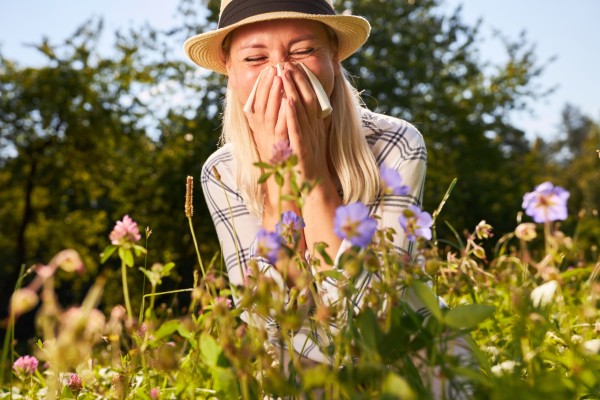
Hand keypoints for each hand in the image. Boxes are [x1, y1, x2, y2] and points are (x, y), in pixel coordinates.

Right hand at [244, 65, 287, 163]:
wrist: (285, 177)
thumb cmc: (280, 154)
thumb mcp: (273, 133)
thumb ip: (272, 117)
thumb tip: (277, 100)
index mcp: (261, 126)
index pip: (259, 101)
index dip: (263, 85)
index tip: (269, 69)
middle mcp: (263, 131)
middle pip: (263, 104)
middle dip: (268, 85)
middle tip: (273, 68)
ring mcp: (271, 138)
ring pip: (270, 113)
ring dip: (274, 95)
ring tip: (279, 79)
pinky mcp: (281, 147)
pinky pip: (281, 128)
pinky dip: (284, 115)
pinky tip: (288, 103)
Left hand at [281, 63, 330, 183]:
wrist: (314, 185)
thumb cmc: (309, 162)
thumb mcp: (310, 137)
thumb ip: (307, 122)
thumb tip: (299, 106)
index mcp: (314, 125)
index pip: (310, 98)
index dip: (303, 81)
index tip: (295, 65)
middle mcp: (313, 128)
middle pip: (306, 99)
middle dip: (297, 80)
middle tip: (287, 63)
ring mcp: (308, 137)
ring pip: (301, 110)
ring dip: (293, 91)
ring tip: (285, 74)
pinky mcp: (302, 148)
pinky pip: (296, 129)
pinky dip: (292, 115)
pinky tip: (287, 102)